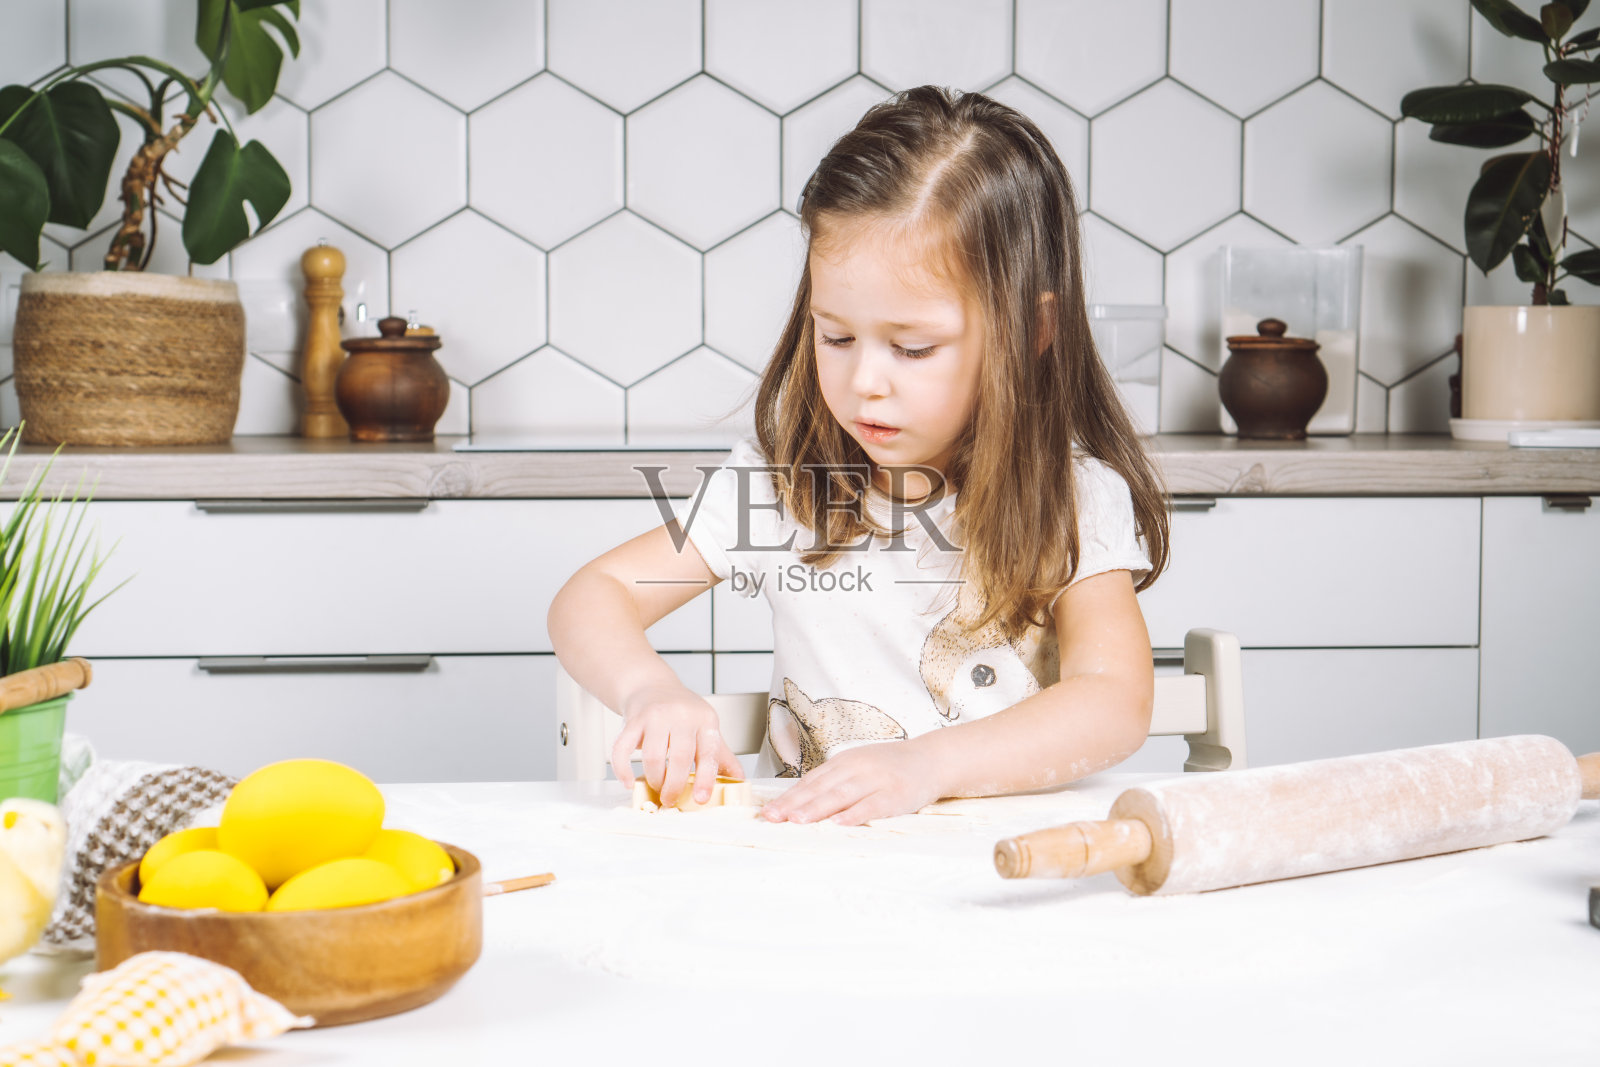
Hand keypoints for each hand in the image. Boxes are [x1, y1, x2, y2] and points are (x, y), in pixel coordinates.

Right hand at [613, 681, 743, 807]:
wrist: (652, 686)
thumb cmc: (682, 712)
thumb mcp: (706, 727)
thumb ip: (721, 755)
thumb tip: (740, 781)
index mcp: (705, 719)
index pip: (708, 753)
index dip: (705, 779)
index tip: (700, 799)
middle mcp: (681, 715)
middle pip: (679, 758)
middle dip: (674, 786)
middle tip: (671, 800)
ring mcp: (655, 716)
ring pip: (653, 756)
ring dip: (654, 779)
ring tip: (657, 787)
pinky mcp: (633, 720)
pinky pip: (622, 749)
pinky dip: (623, 770)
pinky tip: (629, 781)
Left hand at [759, 739, 945, 825]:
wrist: (931, 759)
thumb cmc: (890, 767)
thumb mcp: (858, 767)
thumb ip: (834, 782)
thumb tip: (800, 803)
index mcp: (845, 761)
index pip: (811, 781)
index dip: (789, 797)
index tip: (768, 811)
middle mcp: (857, 767)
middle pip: (821, 787)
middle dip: (795, 804)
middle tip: (772, 817)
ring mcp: (877, 780)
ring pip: (842, 795)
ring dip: (818, 808)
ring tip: (798, 820)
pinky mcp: (896, 794)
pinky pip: (872, 805)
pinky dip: (855, 815)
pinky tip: (839, 823)